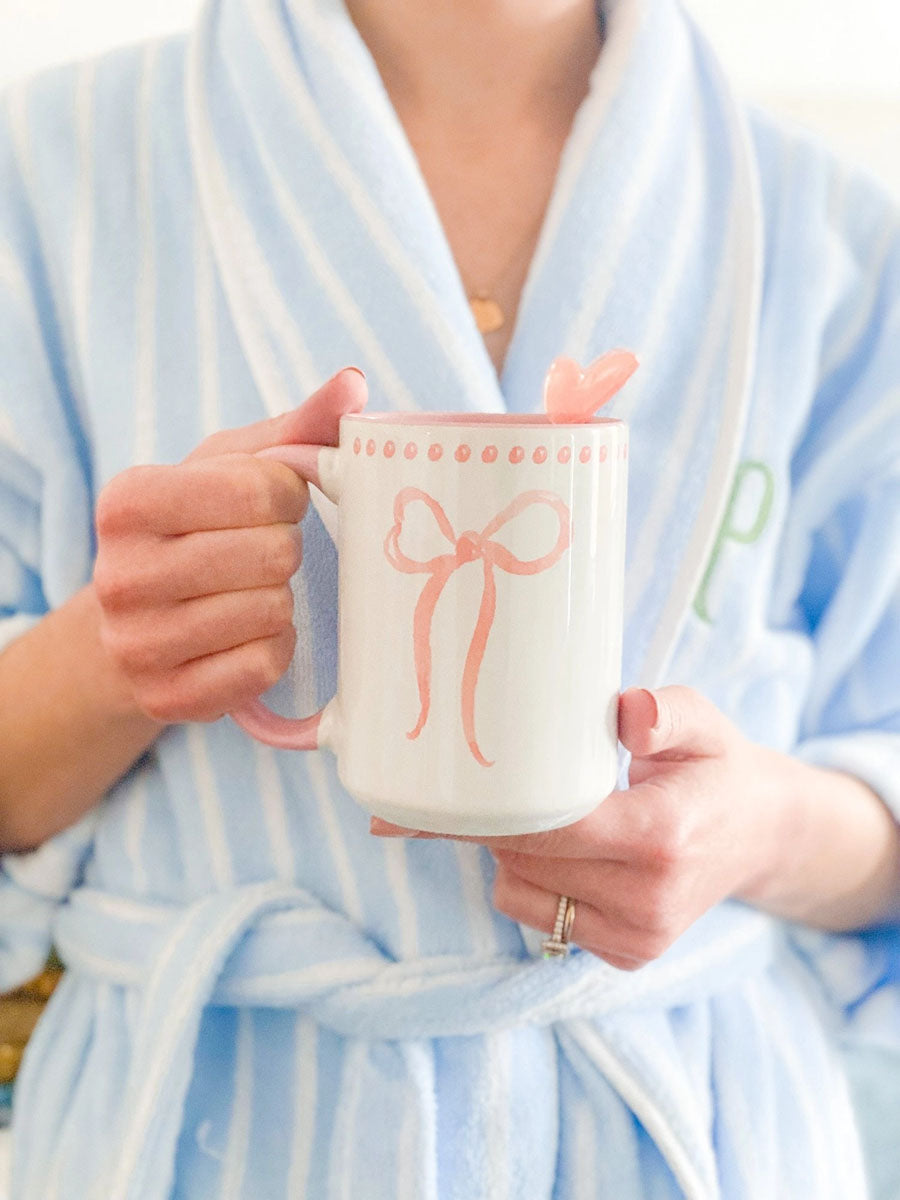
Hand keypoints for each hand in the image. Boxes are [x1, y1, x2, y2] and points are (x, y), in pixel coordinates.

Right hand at [91, 367, 365, 722]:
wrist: (134, 624)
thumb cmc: (194, 529)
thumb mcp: (229, 467)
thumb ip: (296, 426)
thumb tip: (354, 384)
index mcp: (127, 502)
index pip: (260, 490)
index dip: (287, 495)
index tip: (271, 504)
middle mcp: (119, 576)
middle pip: (274, 554)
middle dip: (284, 549)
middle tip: (259, 553)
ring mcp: (139, 646)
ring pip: (272, 612)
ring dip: (279, 600)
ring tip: (248, 591)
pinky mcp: (168, 699)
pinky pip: (265, 665)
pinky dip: (273, 647)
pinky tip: (246, 634)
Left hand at [370, 686, 792, 968]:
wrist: (759, 835)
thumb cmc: (716, 766)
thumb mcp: (702, 720)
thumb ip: (664, 711)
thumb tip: (628, 712)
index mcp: (663, 834)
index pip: (551, 827)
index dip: (487, 810)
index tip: (433, 792)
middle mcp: (649, 898)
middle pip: (526, 858)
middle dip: (489, 821)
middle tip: (465, 784)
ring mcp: (639, 936)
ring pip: (520, 891)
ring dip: (511, 851)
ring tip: (541, 811)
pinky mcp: (628, 955)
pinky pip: (540, 916)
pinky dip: (531, 880)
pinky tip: (560, 849)